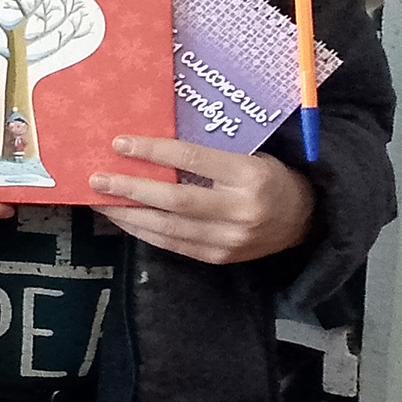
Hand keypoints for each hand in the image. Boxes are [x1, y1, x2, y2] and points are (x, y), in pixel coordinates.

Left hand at [90, 136, 316, 263]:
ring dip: (127, 214)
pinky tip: (124, 219)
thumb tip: (146, 147)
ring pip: (167, 227)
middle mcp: (240, 209)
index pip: (191, 159)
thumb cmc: (267, 177)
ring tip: (99, 201)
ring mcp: (230, 239)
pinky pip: (172, 244)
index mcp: (248, 174)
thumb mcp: (245, 155)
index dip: (151, 151)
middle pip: (174, 199)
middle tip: (96, 179)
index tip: (119, 143)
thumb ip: (203, 156)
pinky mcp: (219, 258)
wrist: (304, 219)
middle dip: (130, 189)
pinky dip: (143, 231)